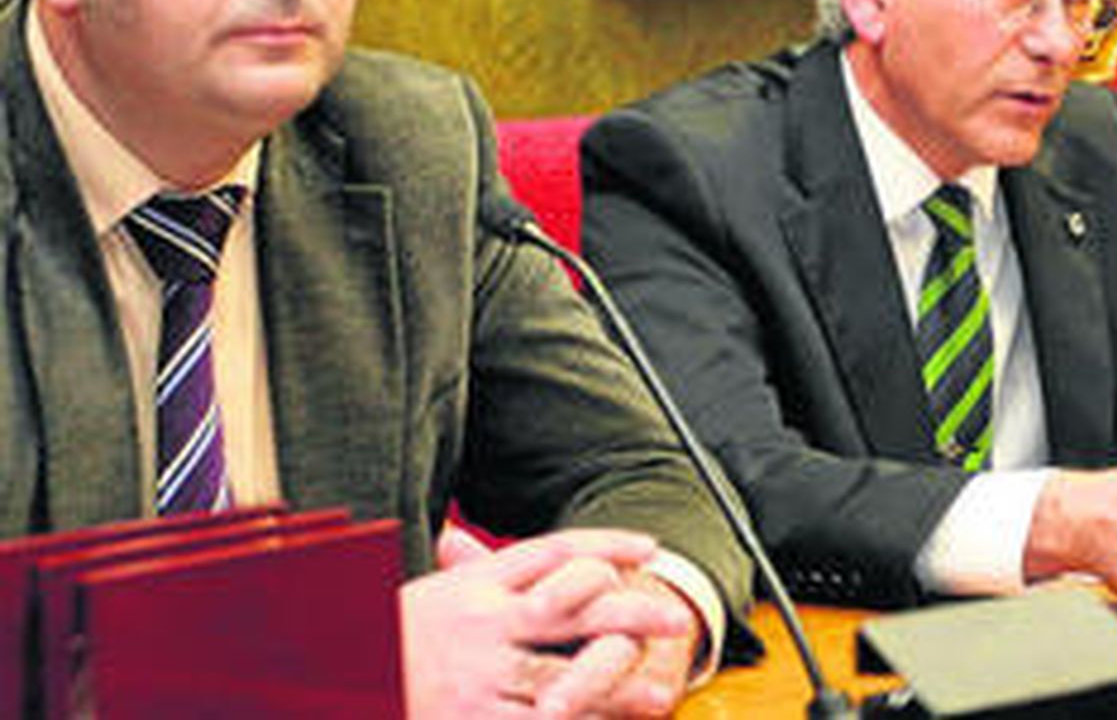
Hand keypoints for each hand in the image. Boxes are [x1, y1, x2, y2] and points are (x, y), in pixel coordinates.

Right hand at [401, 526, 699, 718]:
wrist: (322, 681)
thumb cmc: (373, 645)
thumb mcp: (420, 600)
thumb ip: (459, 575)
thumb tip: (464, 543)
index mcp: (472, 586)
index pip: (553, 552)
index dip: (604, 548)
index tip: (646, 547)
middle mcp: (481, 623)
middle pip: (573, 607)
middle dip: (629, 611)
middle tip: (674, 615)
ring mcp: (477, 675)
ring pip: (564, 675)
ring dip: (615, 686)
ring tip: (657, 692)